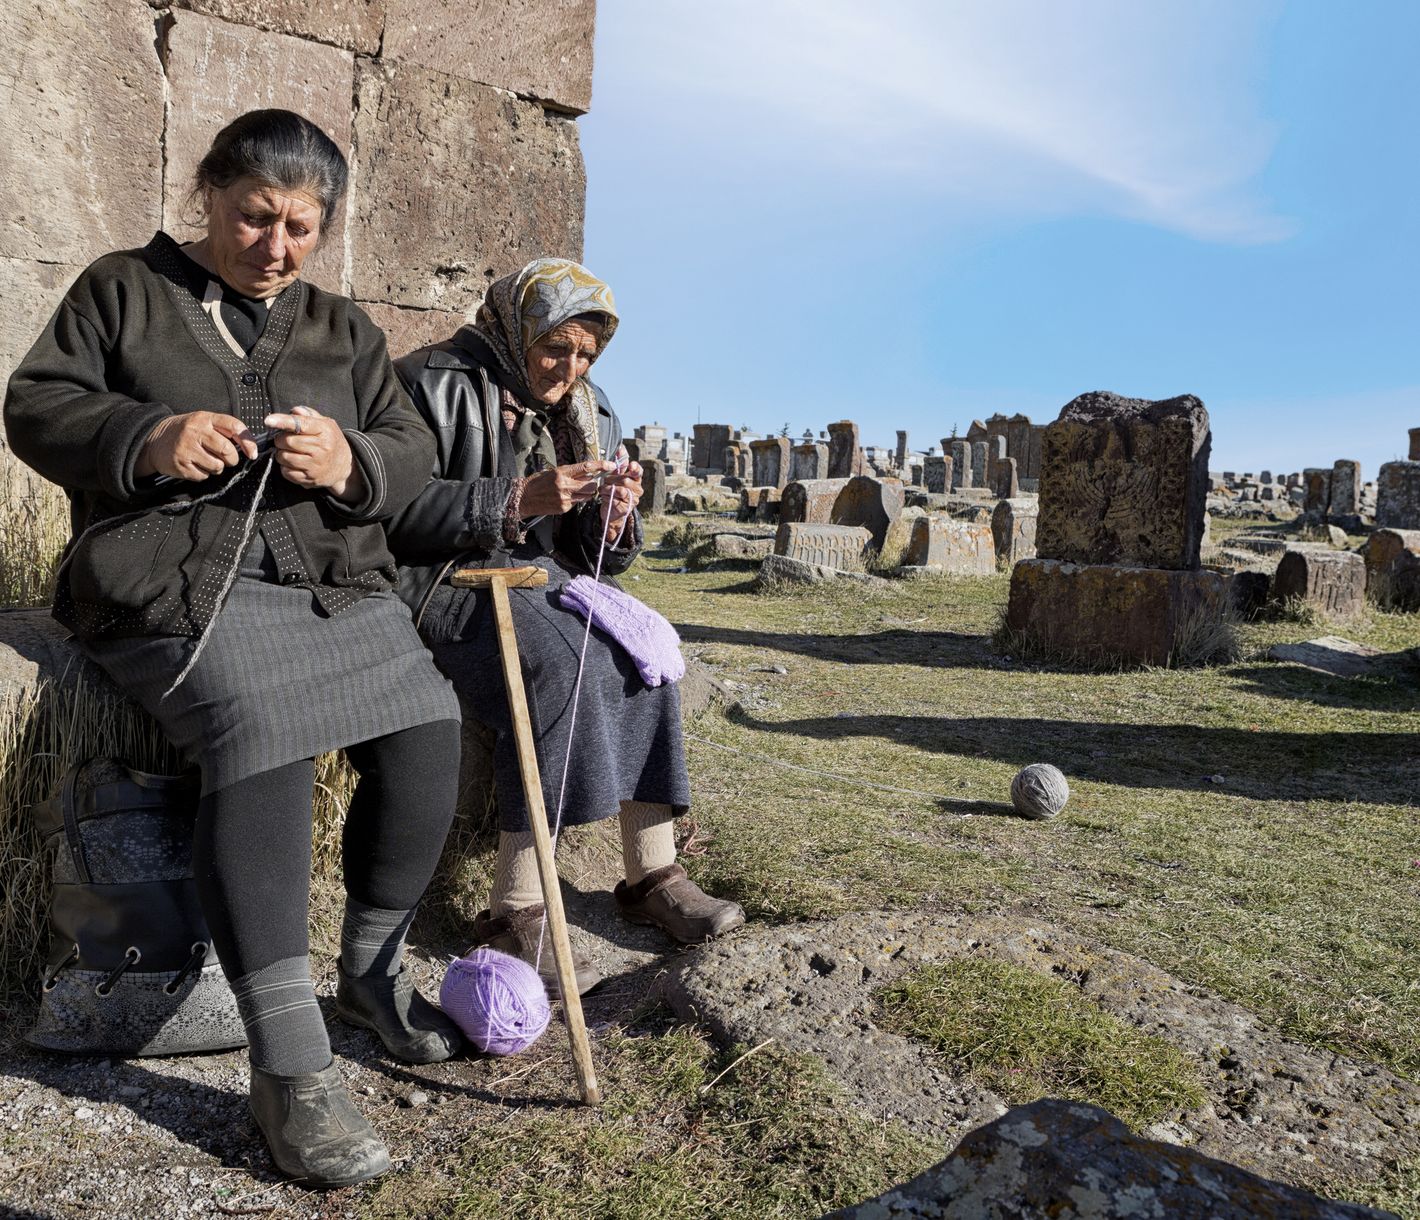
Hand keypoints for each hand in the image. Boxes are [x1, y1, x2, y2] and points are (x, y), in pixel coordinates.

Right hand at [136, 411, 258, 480]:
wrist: (154, 440)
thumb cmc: (186, 432)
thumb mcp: (203, 422)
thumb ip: (224, 430)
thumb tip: (248, 447)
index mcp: (205, 419)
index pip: (234, 426)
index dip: (248, 442)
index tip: (252, 453)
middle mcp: (195, 432)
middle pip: (228, 450)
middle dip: (232, 459)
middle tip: (225, 458)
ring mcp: (186, 449)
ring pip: (217, 466)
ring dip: (217, 467)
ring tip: (206, 459)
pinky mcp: (181, 465)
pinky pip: (204, 476)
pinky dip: (203, 474)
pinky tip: (194, 464)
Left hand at [263, 407, 361, 499]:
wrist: (345, 466)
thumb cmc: (331, 441)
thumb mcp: (326, 424)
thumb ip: (310, 415)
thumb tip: (294, 411)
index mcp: (325, 431)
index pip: (300, 424)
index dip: (282, 421)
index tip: (268, 420)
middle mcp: (322, 449)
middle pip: (288, 441)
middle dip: (280, 439)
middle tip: (284, 440)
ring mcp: (316, 465)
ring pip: (284, 457)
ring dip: (281, 454)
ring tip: (288, 452)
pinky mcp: (310, 479)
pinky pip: (286, 472)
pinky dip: (285, 467)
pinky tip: (292, 463)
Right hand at [520, 459, 616, 517]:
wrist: (524, 497)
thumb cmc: (538, 482)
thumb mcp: (554, 472)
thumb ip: (570, 472)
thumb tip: (588, 471)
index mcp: (562, 472)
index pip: (586, 467)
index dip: (601, 465)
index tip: (611, 465)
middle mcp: (565, 485)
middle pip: (591, 484)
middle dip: (594, 483)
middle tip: (593, 481)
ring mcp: (565, 498)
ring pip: (587, 495)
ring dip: (587, 492)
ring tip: (578, 489)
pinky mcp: (564, 508)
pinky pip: (578, 503)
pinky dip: (577, 499)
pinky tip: (568, 497)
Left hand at [599, 461, 642, 541]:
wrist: (610, 510)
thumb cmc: (612, 491)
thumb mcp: (615, 476)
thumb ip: (619, 464)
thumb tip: (621, 447)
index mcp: (635, 479)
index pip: (638, 471)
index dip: (635, 468)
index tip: (631, 465)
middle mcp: (637, 489)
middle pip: (625, 480)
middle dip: (612, 479)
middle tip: (605, 481)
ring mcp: (633, 499)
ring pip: (621, 489)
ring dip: (608, 488)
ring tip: (603, 489)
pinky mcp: (626, 508)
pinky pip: (616, 499)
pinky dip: (608, 496)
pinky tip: (604, 496)